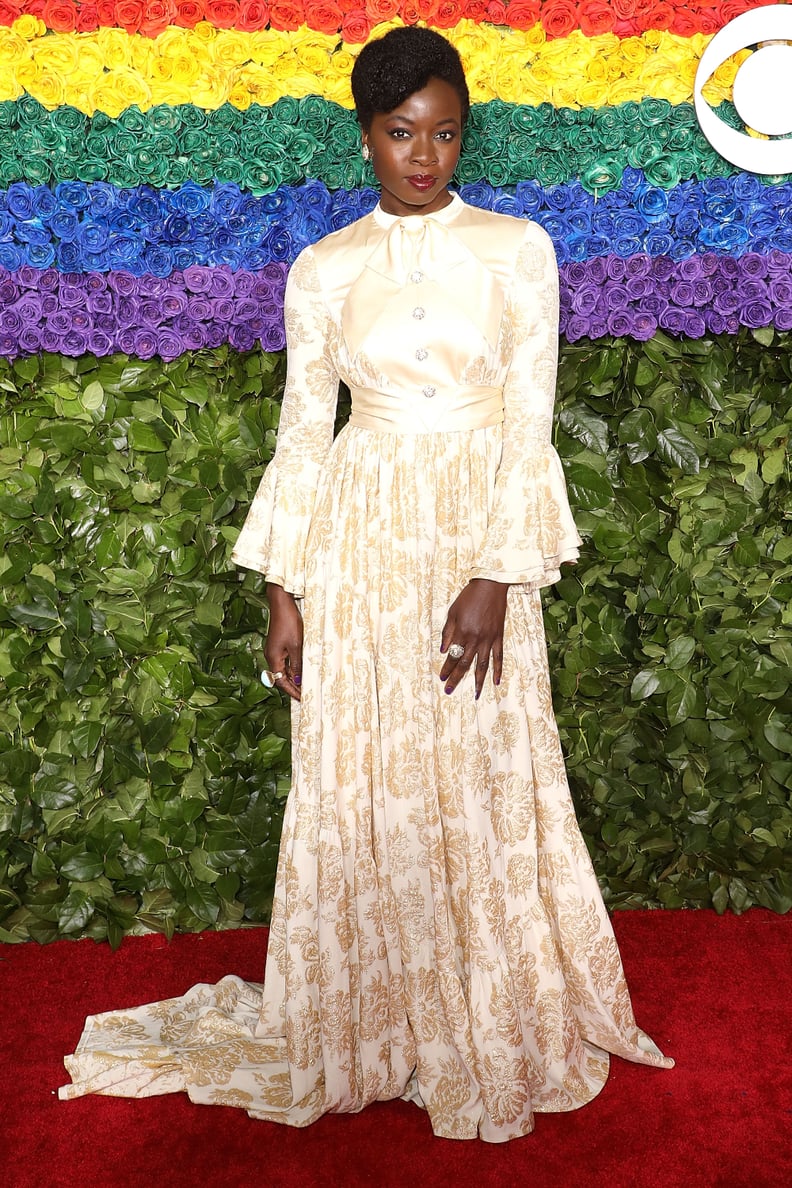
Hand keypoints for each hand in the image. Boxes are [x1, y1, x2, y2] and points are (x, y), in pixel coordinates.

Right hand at [264, 583, 302, 701]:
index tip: (302, 699)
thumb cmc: (289, 622)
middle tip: (306, 694)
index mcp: (273, 658)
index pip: (281, 681)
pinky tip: (302, 669)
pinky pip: (285, 660)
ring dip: (293, 677)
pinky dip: (293, 667)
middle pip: (281, 677)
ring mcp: (274, 649)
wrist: (282, 604)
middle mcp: (271, 655)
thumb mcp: (296, 646)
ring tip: (306, 685)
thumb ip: (297, 664)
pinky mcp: (278, 644)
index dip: (292, 691)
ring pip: (283, 669)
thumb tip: (297, 680)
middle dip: (293, 686)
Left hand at [439, 579, 507, 697]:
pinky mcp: (498, 637)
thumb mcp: (452, 612)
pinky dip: (498, 670)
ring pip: (482, 665)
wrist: (490, 586)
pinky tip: (496, 682)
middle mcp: (475, 638)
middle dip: (456, 678)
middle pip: (464, 663)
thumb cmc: (469, 597)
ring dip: (478, 681)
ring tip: (475, 694)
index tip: (441, 678)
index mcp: (461, 632)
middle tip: (450, 690)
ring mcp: (488, 639)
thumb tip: (443, 650)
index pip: (452, 655)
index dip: (446, 668)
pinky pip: (498, 657)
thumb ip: (447, 632)